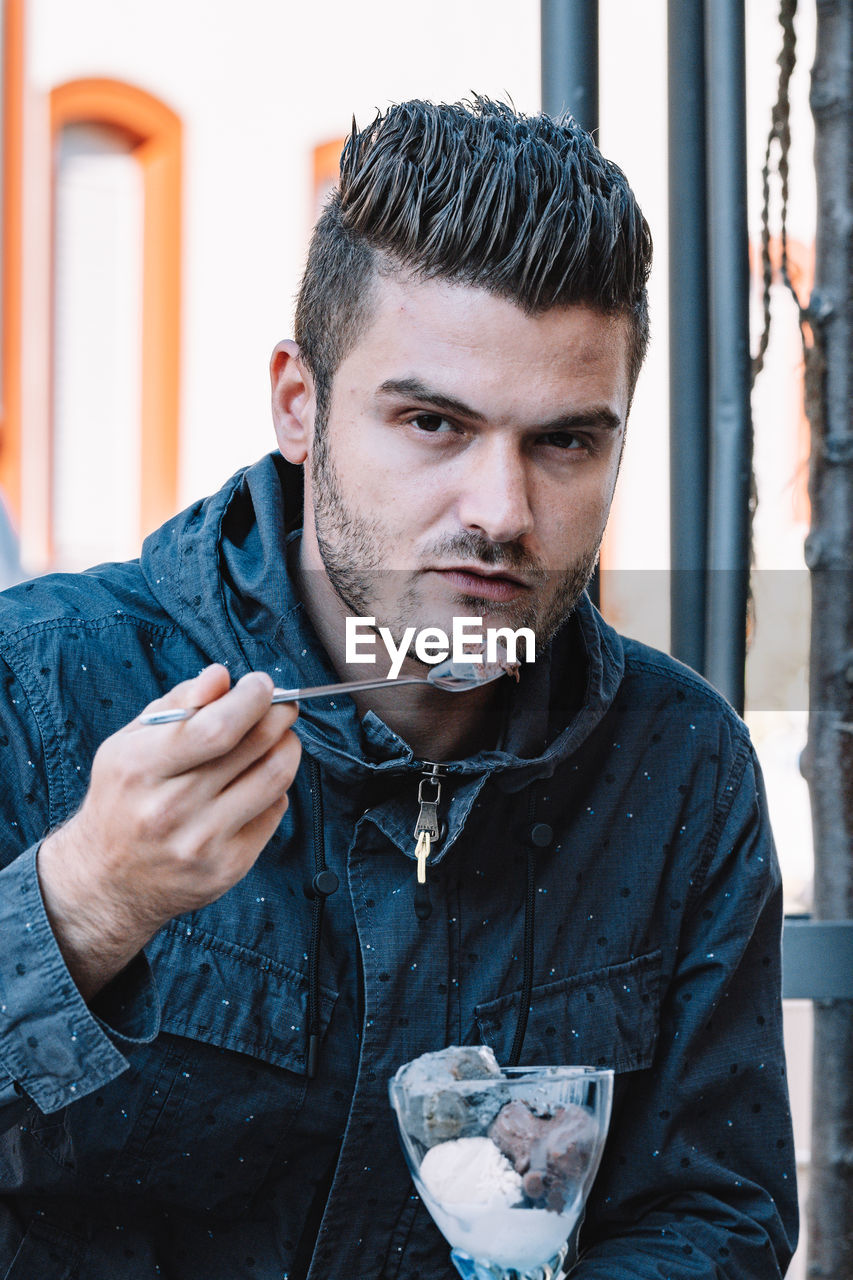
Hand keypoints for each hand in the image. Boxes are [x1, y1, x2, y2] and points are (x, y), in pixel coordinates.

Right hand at [38, 664, 300, 999]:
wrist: (107, 879)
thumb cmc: (123, 799)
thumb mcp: (130, 743)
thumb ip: (178, 703)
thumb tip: (222, 677)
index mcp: (140, 769)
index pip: (217, 727)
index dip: (252, 699)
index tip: (261, 685)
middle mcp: (170, 809)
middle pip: (253, 747)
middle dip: (278, 715)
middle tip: (280, 705)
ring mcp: (202, 842)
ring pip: (274, 778)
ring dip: (287, 746)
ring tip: (278, 737)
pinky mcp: (228, 868)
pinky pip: (274, 812)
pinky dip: (275, 787)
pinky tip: (257, 780)